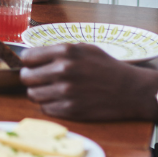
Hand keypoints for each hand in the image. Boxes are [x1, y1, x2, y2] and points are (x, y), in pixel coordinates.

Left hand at [20, 43, 157, 121]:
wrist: (130, 90)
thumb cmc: (107, 67)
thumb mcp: (84, 48)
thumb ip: (59, 50)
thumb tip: (36, 54)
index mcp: (65, 52)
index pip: (27, 57)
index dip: (28, 62)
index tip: (32, 65)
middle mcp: (62, 70)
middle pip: (26, 77)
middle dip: (30, 78)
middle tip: (39, 79)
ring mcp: (65, 91)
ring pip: (32, 95)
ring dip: (38, 93)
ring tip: (49, 90)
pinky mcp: (70, 109)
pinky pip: (45, 108)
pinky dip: (49, 105)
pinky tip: (60, 100)